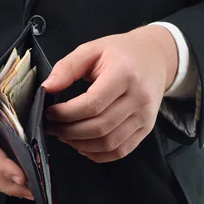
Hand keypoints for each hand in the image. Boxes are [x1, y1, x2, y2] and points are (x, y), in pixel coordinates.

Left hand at [42, 25, 178, 162]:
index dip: (66, 114)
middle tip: (52, 127)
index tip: (49, 113)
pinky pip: (120, 151)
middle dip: (69, 131)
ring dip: (80, 144)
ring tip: (64, 134)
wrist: (156, 57)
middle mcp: (139, 98)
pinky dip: (97, 154)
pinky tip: (81, 145)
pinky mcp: (146, 129)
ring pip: (108, 143)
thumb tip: (47, 88)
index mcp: (125, 75)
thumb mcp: (91, 49)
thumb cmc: (120, 53)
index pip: (92, 104)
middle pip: (99, 127)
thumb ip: (67, 68)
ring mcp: (145, 117)